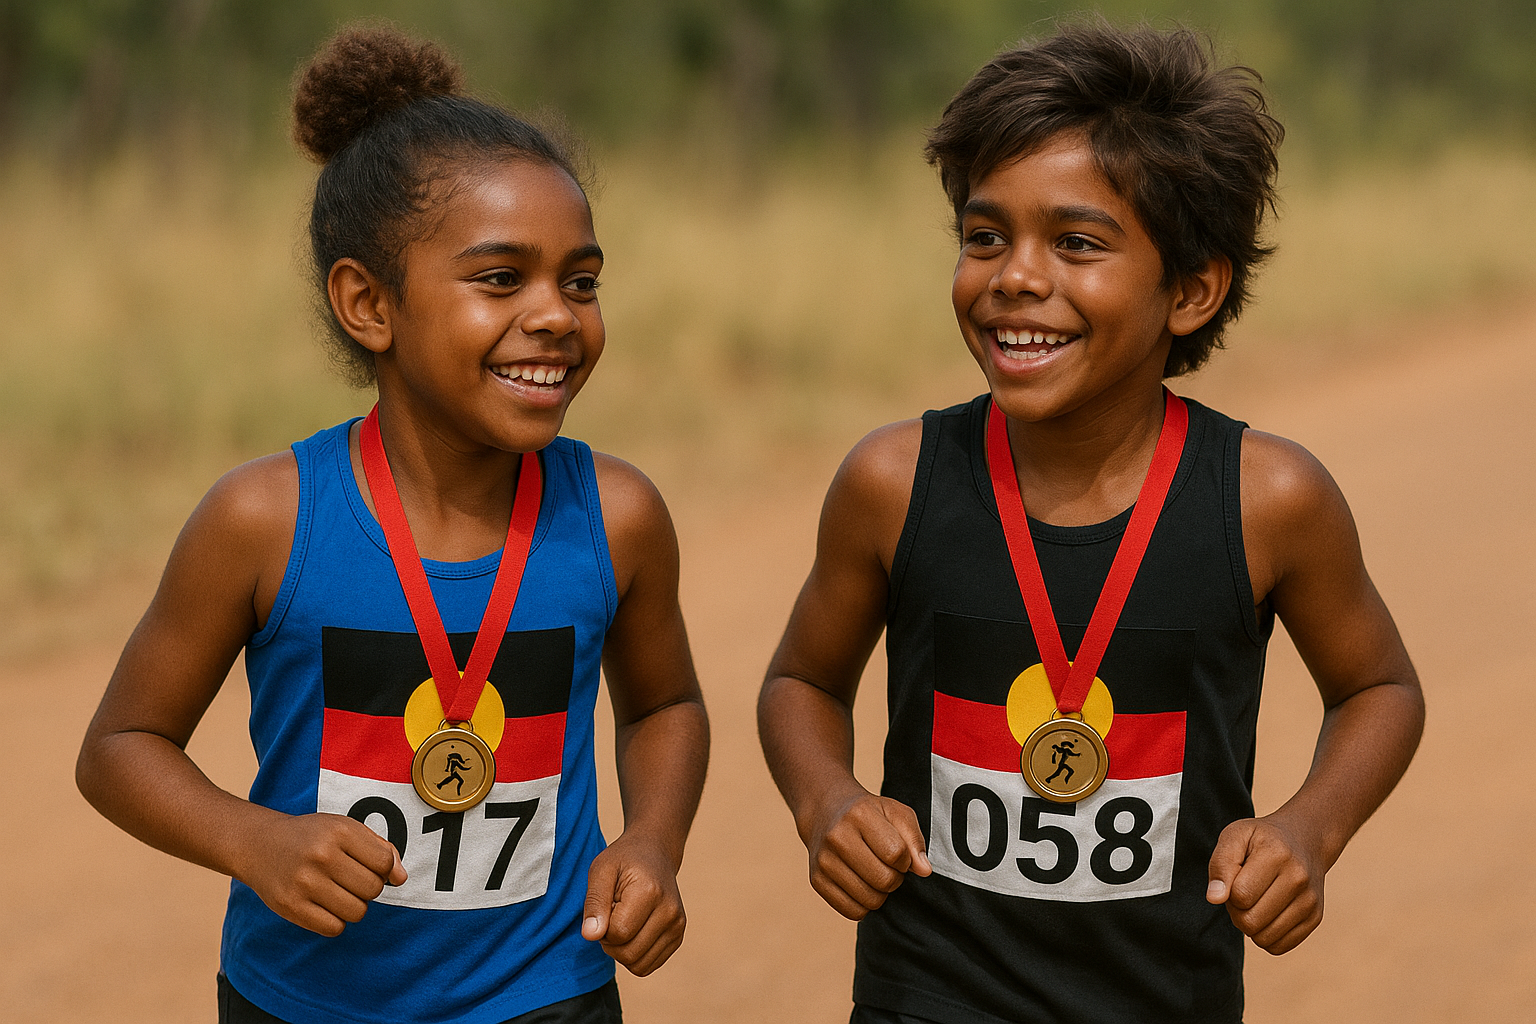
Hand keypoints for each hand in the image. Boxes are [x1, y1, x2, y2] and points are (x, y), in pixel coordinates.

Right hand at [236, 811, 406, 936]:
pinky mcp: (290, 906)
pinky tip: (324, 905)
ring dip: (354, 906)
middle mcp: (322, 855)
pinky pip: (334, 928)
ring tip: (338, 893)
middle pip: (373, 889)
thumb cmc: (311, 837)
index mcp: (339, 831)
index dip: (382, 868)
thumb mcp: (345, 828)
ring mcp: (304, 882)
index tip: (367, 866)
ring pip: (357, 912)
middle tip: (350, 880)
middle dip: (369, 888)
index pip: (384, 862)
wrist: (259, 844)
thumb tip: (401, 878)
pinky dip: (335, 921)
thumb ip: (380, 849)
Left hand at [581, 833, 685, 975]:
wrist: (655, 854)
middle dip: (610, 942)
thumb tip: (591, 936)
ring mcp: (677, 926)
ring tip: (623, 922)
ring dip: (622, 950)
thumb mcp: (601, 870)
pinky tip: (634, 930)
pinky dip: (634, 955)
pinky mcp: (678, 936)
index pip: (618, 933)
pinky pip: (648, 965)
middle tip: (611, 916)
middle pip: (628, 954)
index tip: (606, 905)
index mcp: (650, 892)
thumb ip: (594, 902)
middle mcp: (670, 912)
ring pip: (639, 965)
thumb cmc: (624, 861)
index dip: (602, 926)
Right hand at [803, 791, 931, 920]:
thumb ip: (914, 839)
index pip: (896, 854)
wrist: (825, 811)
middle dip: (895, 878)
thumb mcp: (895, 813)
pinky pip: (853, 912)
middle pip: (884, 880)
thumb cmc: (867, 813)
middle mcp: (837, 836)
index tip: (900, 853)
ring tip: (875, 874)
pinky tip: (862, 885)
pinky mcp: (816, 881)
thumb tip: (924, 871)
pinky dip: (864, 905)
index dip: (906, 859)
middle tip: (888, 866)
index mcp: (859, 814)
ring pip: (870, 900)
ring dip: (881, 893)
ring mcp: (824, 860)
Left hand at [1206, 814, 1324, 954]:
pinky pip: (1278, 947)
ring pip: (1264, 938)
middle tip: (1242, 892)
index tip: (1234, 876)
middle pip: (1250, 921)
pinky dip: (1265, 936)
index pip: (1239, 895)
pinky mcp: (1315, 918)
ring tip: (1255, 901)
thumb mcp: (1235, 836)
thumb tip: (1215, 898)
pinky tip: (1267, 914)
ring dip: (1250, 925)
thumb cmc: (1261, 839)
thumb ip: (1220, 865)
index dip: (1227, 891)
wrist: (1305, 840)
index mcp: (1277, 854)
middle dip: (1236, 911)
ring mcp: (1310, 901)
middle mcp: (1299, 879)